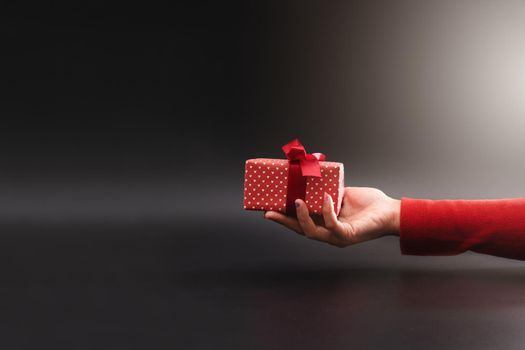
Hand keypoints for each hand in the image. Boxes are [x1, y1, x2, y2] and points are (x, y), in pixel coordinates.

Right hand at [264, 187, 399, 246]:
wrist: (391, 212)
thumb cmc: (370, 204)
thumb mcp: (342, 195)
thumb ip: (328, 192)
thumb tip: (313, 179)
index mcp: (326, 226)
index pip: (301, 224)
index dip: (285, 218)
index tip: (269, 210)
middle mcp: (330, 235)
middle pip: (301, 231)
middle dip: (284, 222)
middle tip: (269, 212)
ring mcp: (338, 237)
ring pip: (312, 232)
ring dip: (302, 217)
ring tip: (297, 201)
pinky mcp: (348, 235)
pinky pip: (332, 224)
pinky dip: (327, 210)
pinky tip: (326, 197)